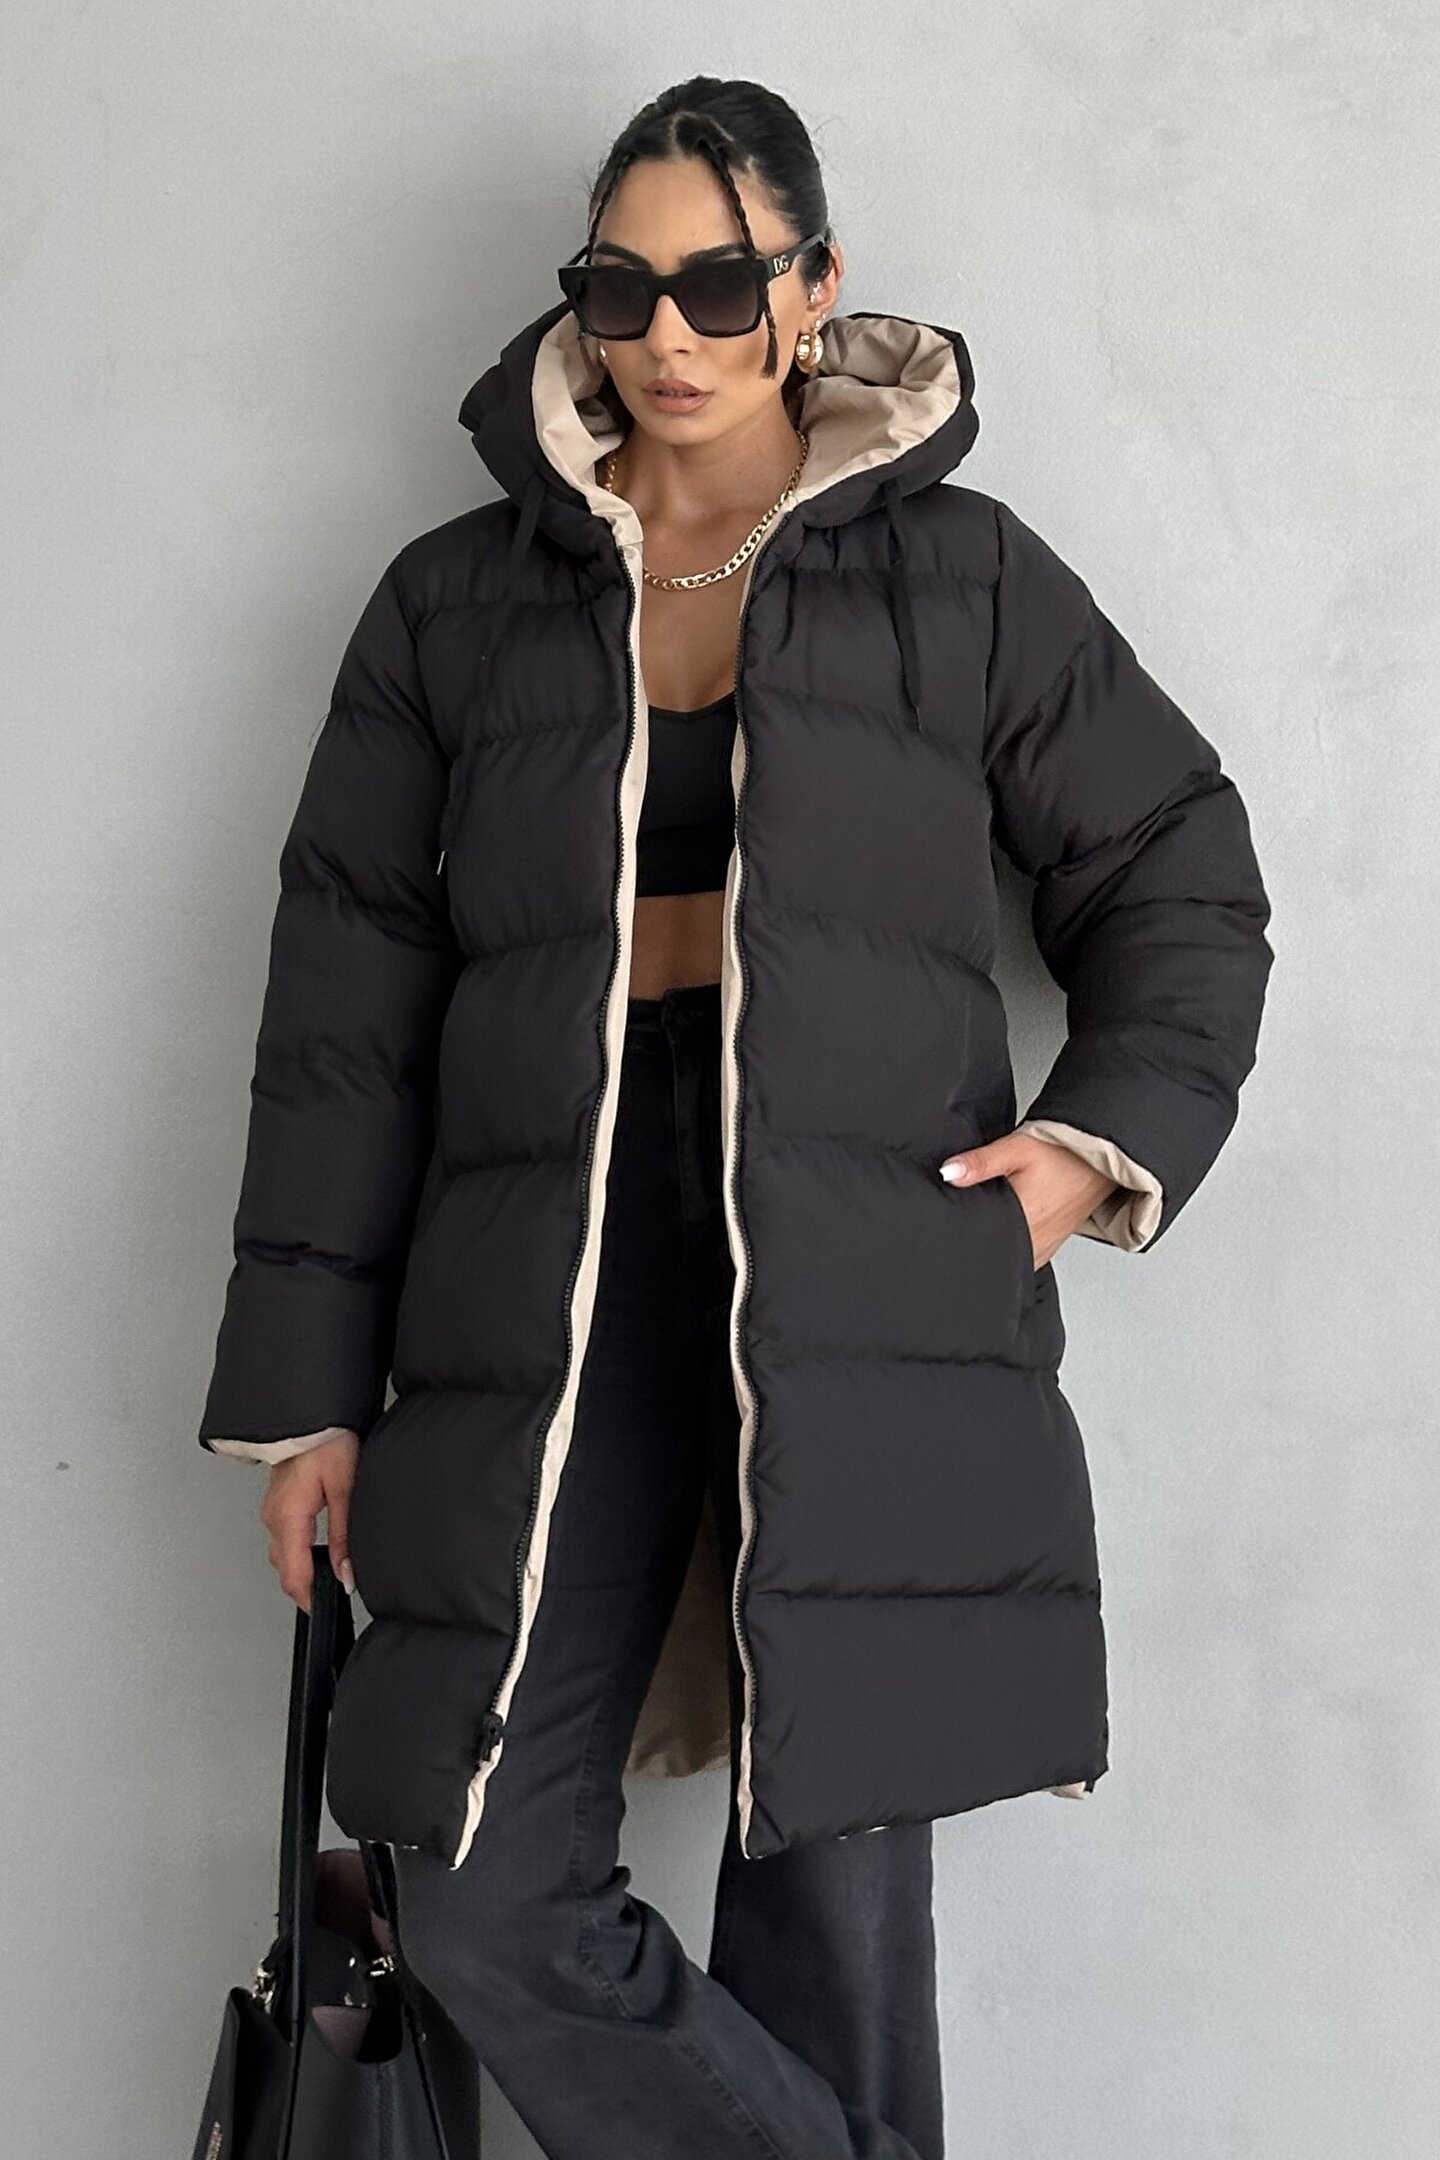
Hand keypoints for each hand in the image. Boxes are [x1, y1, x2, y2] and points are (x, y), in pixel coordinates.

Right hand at [259, 1429, 360, 1612]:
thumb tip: (346, 1573)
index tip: (323, 1611)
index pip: (293, 1574)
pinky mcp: (278, 1501)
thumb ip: (343, 1536)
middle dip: (304, 1588)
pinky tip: (315, 1551)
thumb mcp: (345, 1490)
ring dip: (299, 1570)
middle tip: (328, 1599)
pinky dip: (296, 1551)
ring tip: (325, 1578)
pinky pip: (282, 1537)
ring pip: (281, 1554)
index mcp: (288, 1517)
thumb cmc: (328, 1442)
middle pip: (284, 1568)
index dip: (308, 1599)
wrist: (313, 1416)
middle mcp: (273, 1517)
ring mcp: (272, 1509)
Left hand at [938, 1130, 1118, 1270]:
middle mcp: (1034, 1238)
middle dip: (974, 1249)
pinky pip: (1027, 1260)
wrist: (1099, 1158)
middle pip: (994, 1255)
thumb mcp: (1017, 1148)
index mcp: (1022, 1218)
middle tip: (955, 1237)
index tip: (945, 1236)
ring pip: (1011, 1261)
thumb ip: (980, 1163)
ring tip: (977, 1240)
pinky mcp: (1051, 1245)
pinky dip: (1012, 1254)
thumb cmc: (1062, 1153)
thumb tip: (948, 1173)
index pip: (982, 1243)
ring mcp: (1044, 1245)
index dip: (960, 1242)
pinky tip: (1001, 1242)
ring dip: (994, 1252)